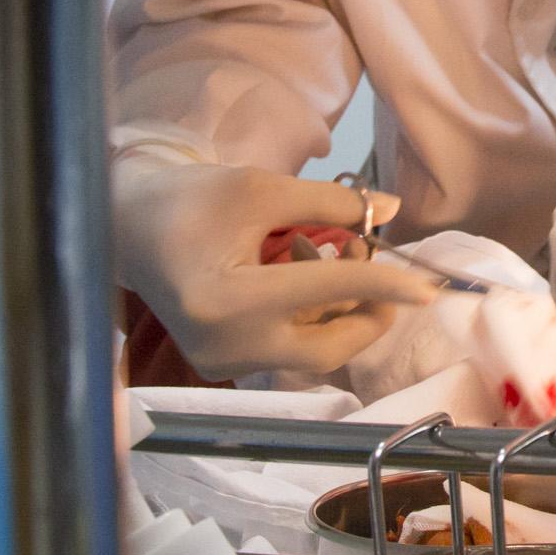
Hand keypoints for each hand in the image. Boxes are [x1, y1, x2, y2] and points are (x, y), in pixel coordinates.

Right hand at [112, 159, 438, 377]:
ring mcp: (221, 361)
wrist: (126, 228)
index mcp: (229, 299)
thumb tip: (389, 212)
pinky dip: (309, 317)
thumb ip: (330, 204)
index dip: (383, 285)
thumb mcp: (261, 189)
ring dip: (338, 309)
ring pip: (312, 351)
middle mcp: (224, 344)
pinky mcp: (221, 364)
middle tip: (378, 265)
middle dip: (367, 311)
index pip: (325, 293)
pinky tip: (298, 273)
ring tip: (327, 252)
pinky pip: (287, 349)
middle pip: (327, 347)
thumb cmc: (190, 201)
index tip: (429, 286)